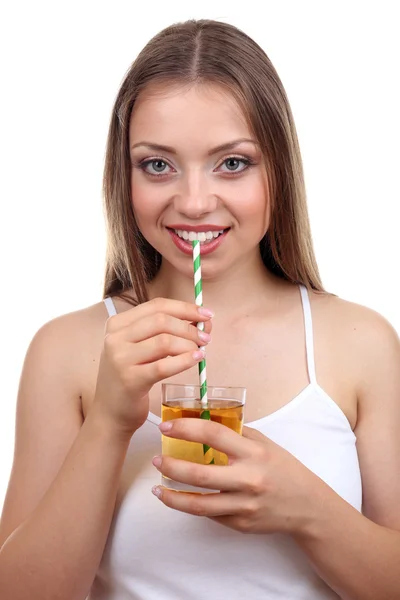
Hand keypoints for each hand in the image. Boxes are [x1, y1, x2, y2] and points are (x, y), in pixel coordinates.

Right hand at [89, 298, 212, 437]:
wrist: (110, 414)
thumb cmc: (131, 377)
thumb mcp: (141, 348)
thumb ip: (166, 331)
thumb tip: (202, 320)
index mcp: (117, 324)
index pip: (157, 305)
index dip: (185, 308)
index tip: (206, 314)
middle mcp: (115, 338)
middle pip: (162, 320)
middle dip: (189, 327)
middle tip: (206, 337)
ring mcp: (120, 359)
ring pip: (164, 341)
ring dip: (189, 344)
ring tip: (200, 351)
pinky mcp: (130, 380)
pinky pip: (164, 366)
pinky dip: (184, 360)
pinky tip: (196, 360)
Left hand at [152, 419, 327, 534]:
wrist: (307, 506)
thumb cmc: (283, 468)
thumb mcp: (264, 444)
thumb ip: (237, 434)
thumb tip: (204, 421)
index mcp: (253, 453)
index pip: (213, 434)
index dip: (186, 428)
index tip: (166, 427)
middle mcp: (248, 479)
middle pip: (199, 474)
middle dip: (170, 466)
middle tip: (156, 459)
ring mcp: (243, 505)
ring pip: (198, 504)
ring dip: (172, 496)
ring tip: (158, 487)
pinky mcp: (240, 524)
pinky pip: (210, 515)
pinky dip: (192, 506)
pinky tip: (180, 499)